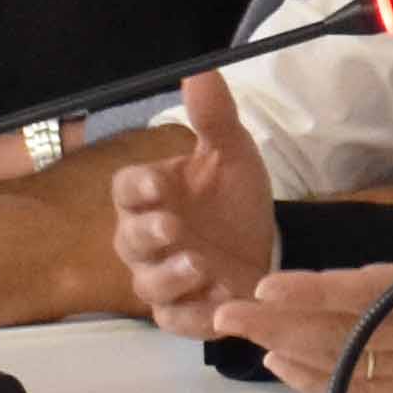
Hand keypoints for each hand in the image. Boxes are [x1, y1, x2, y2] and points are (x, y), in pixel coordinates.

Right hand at [107, 72, 278, 321]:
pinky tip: (220, 301)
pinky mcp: (183, 313)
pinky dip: (194, 315)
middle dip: (147, 233)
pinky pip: (176, 321)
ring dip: (170, 276)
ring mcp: (162, 279)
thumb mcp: (232, 154)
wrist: (266, 244)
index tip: (158, 183)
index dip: (138, 187)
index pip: (126, 189)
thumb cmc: (234, 198)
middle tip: (173, 227)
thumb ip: (214, 118)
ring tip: (200, 263)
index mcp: (151, 196)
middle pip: (129, 239)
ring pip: (147, 284)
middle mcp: (146, 239)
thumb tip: (200, 72)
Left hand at [199, 140, 392, 392]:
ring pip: (346, 365)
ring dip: (290, 350)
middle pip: (341, 334)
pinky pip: (367, 389)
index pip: (367, 293)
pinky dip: (322, 380)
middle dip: (278, 323)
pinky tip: (287, 366)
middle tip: (224, 313)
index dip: (313, 292)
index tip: (265, 284)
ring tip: (243, 336)